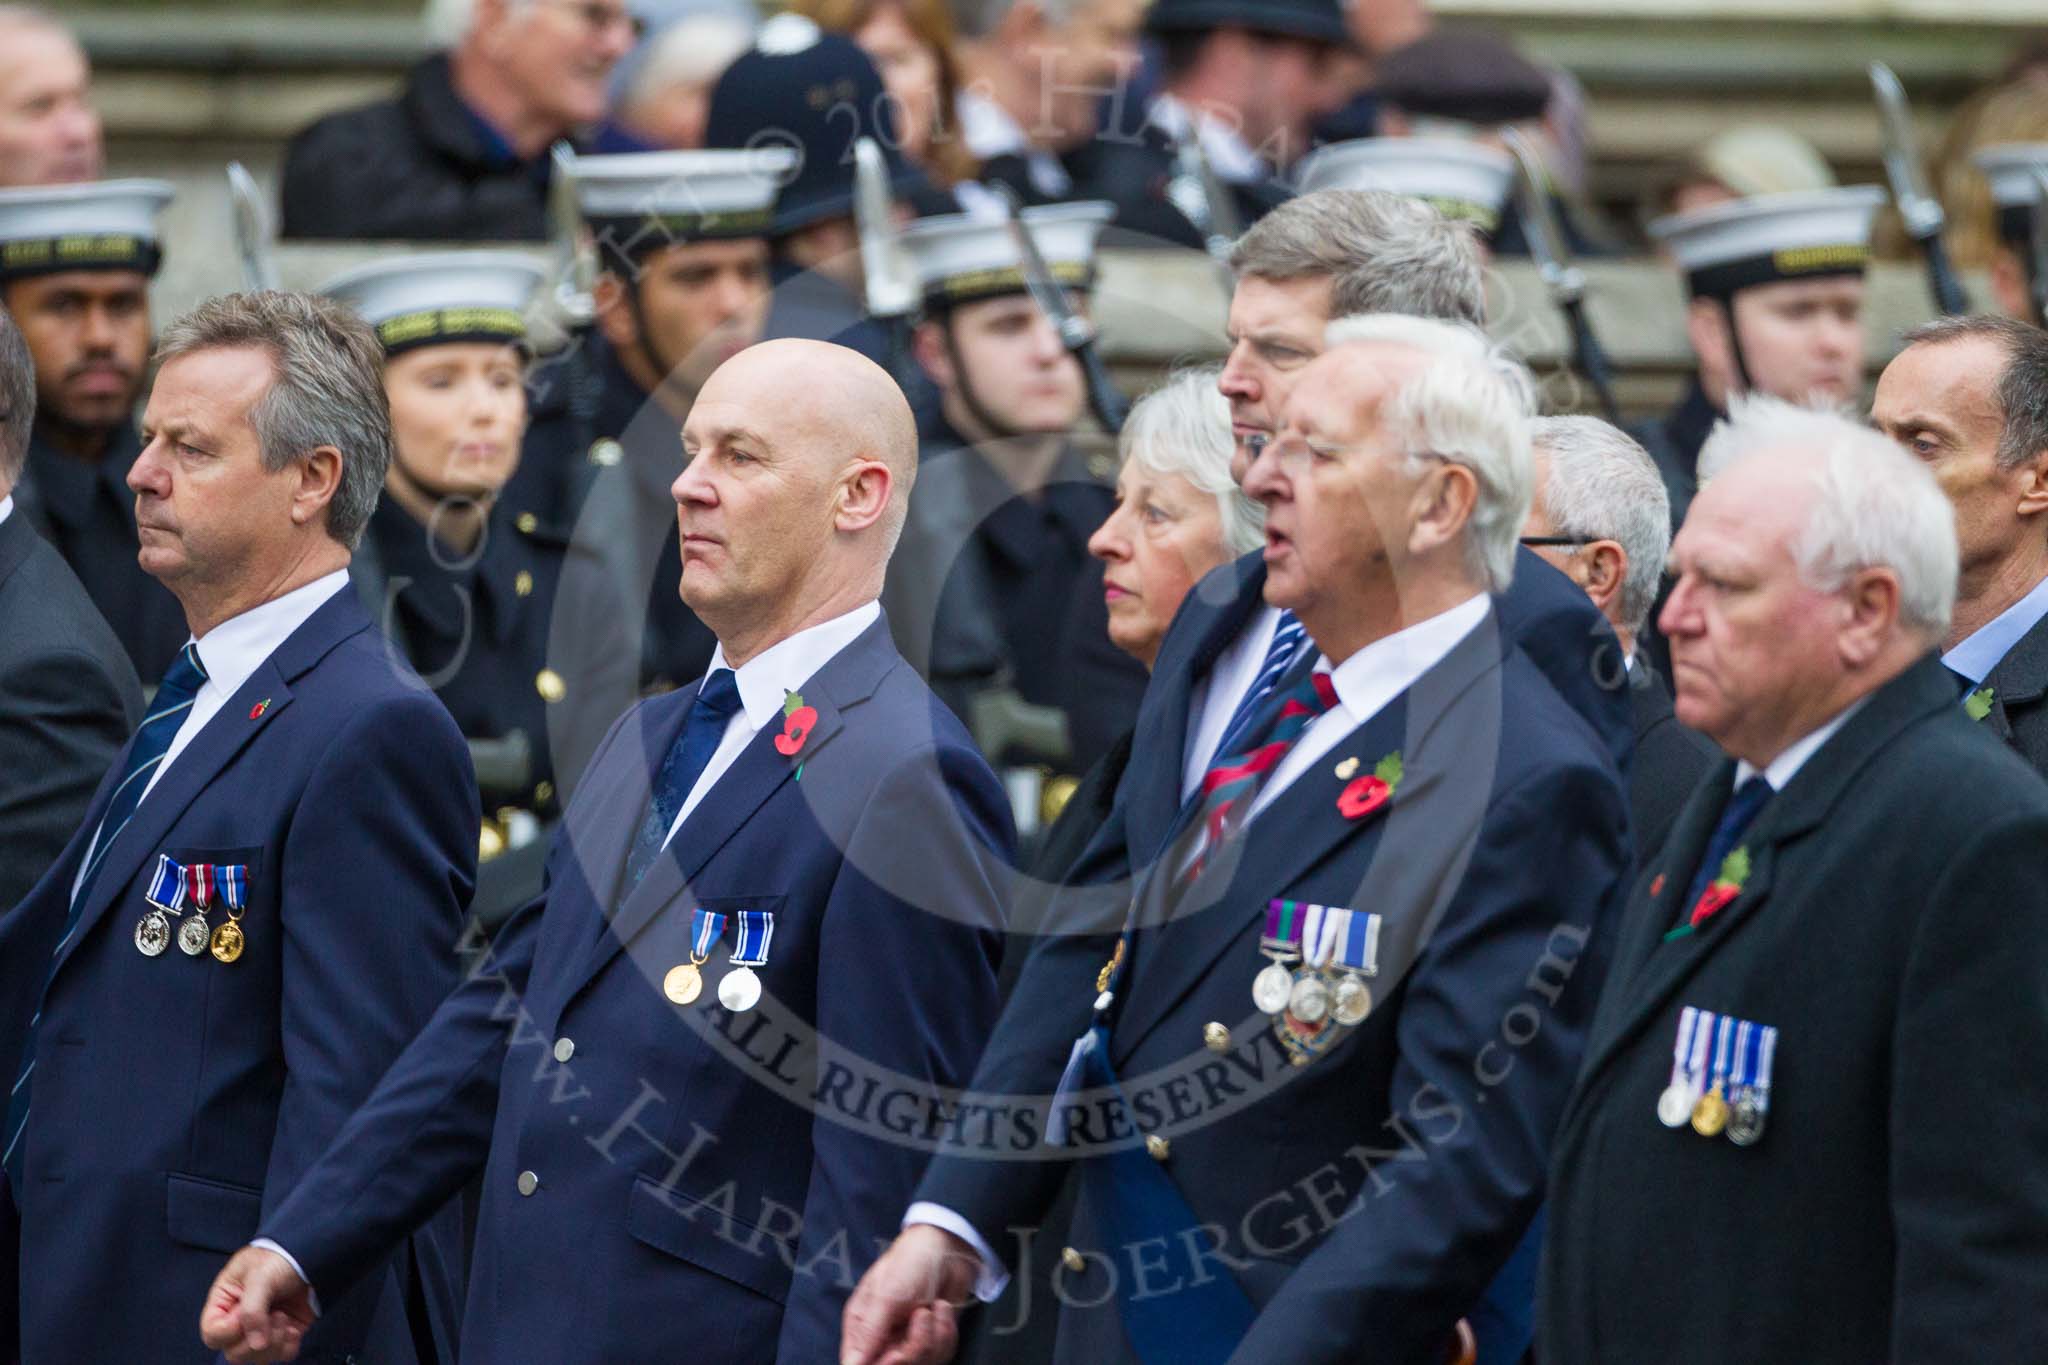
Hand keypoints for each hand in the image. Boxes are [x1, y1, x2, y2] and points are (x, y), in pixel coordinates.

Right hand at [200, 1245, 314, 1362]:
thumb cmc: (279, 1257)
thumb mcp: (260, 1276)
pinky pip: (281, 1355)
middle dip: (254, 1340)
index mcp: (224, 1302)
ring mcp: (262, 1329)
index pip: (212, 1334)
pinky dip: (288, 1346)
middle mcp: (239, 1320)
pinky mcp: (283, 1334)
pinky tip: (293, 1327)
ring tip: (283, 1316)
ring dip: (273, 1342)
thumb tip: (257, 1344)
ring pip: (256, 1358)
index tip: (244, 1314)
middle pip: (233, 1353)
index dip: (228, 1331)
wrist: (312, 1252)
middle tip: (273, 1314)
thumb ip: (253, 1310)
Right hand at [841, 1223, 980, 1364]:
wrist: (949, 1248)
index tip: (896, 1353)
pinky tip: (942, 1308)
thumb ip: (869, 1333)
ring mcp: (908, 1339)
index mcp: (862, 1326)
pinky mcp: (932, 1339)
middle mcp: (883, 1337)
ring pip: (921, 1362)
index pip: (858, 1364)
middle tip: (921, 1315)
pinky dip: (946, 1332)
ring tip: (932, 1306)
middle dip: (914, 1346)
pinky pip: (941, 1354)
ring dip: (933, 1334)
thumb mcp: (886, 1295)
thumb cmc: (910, 1262)